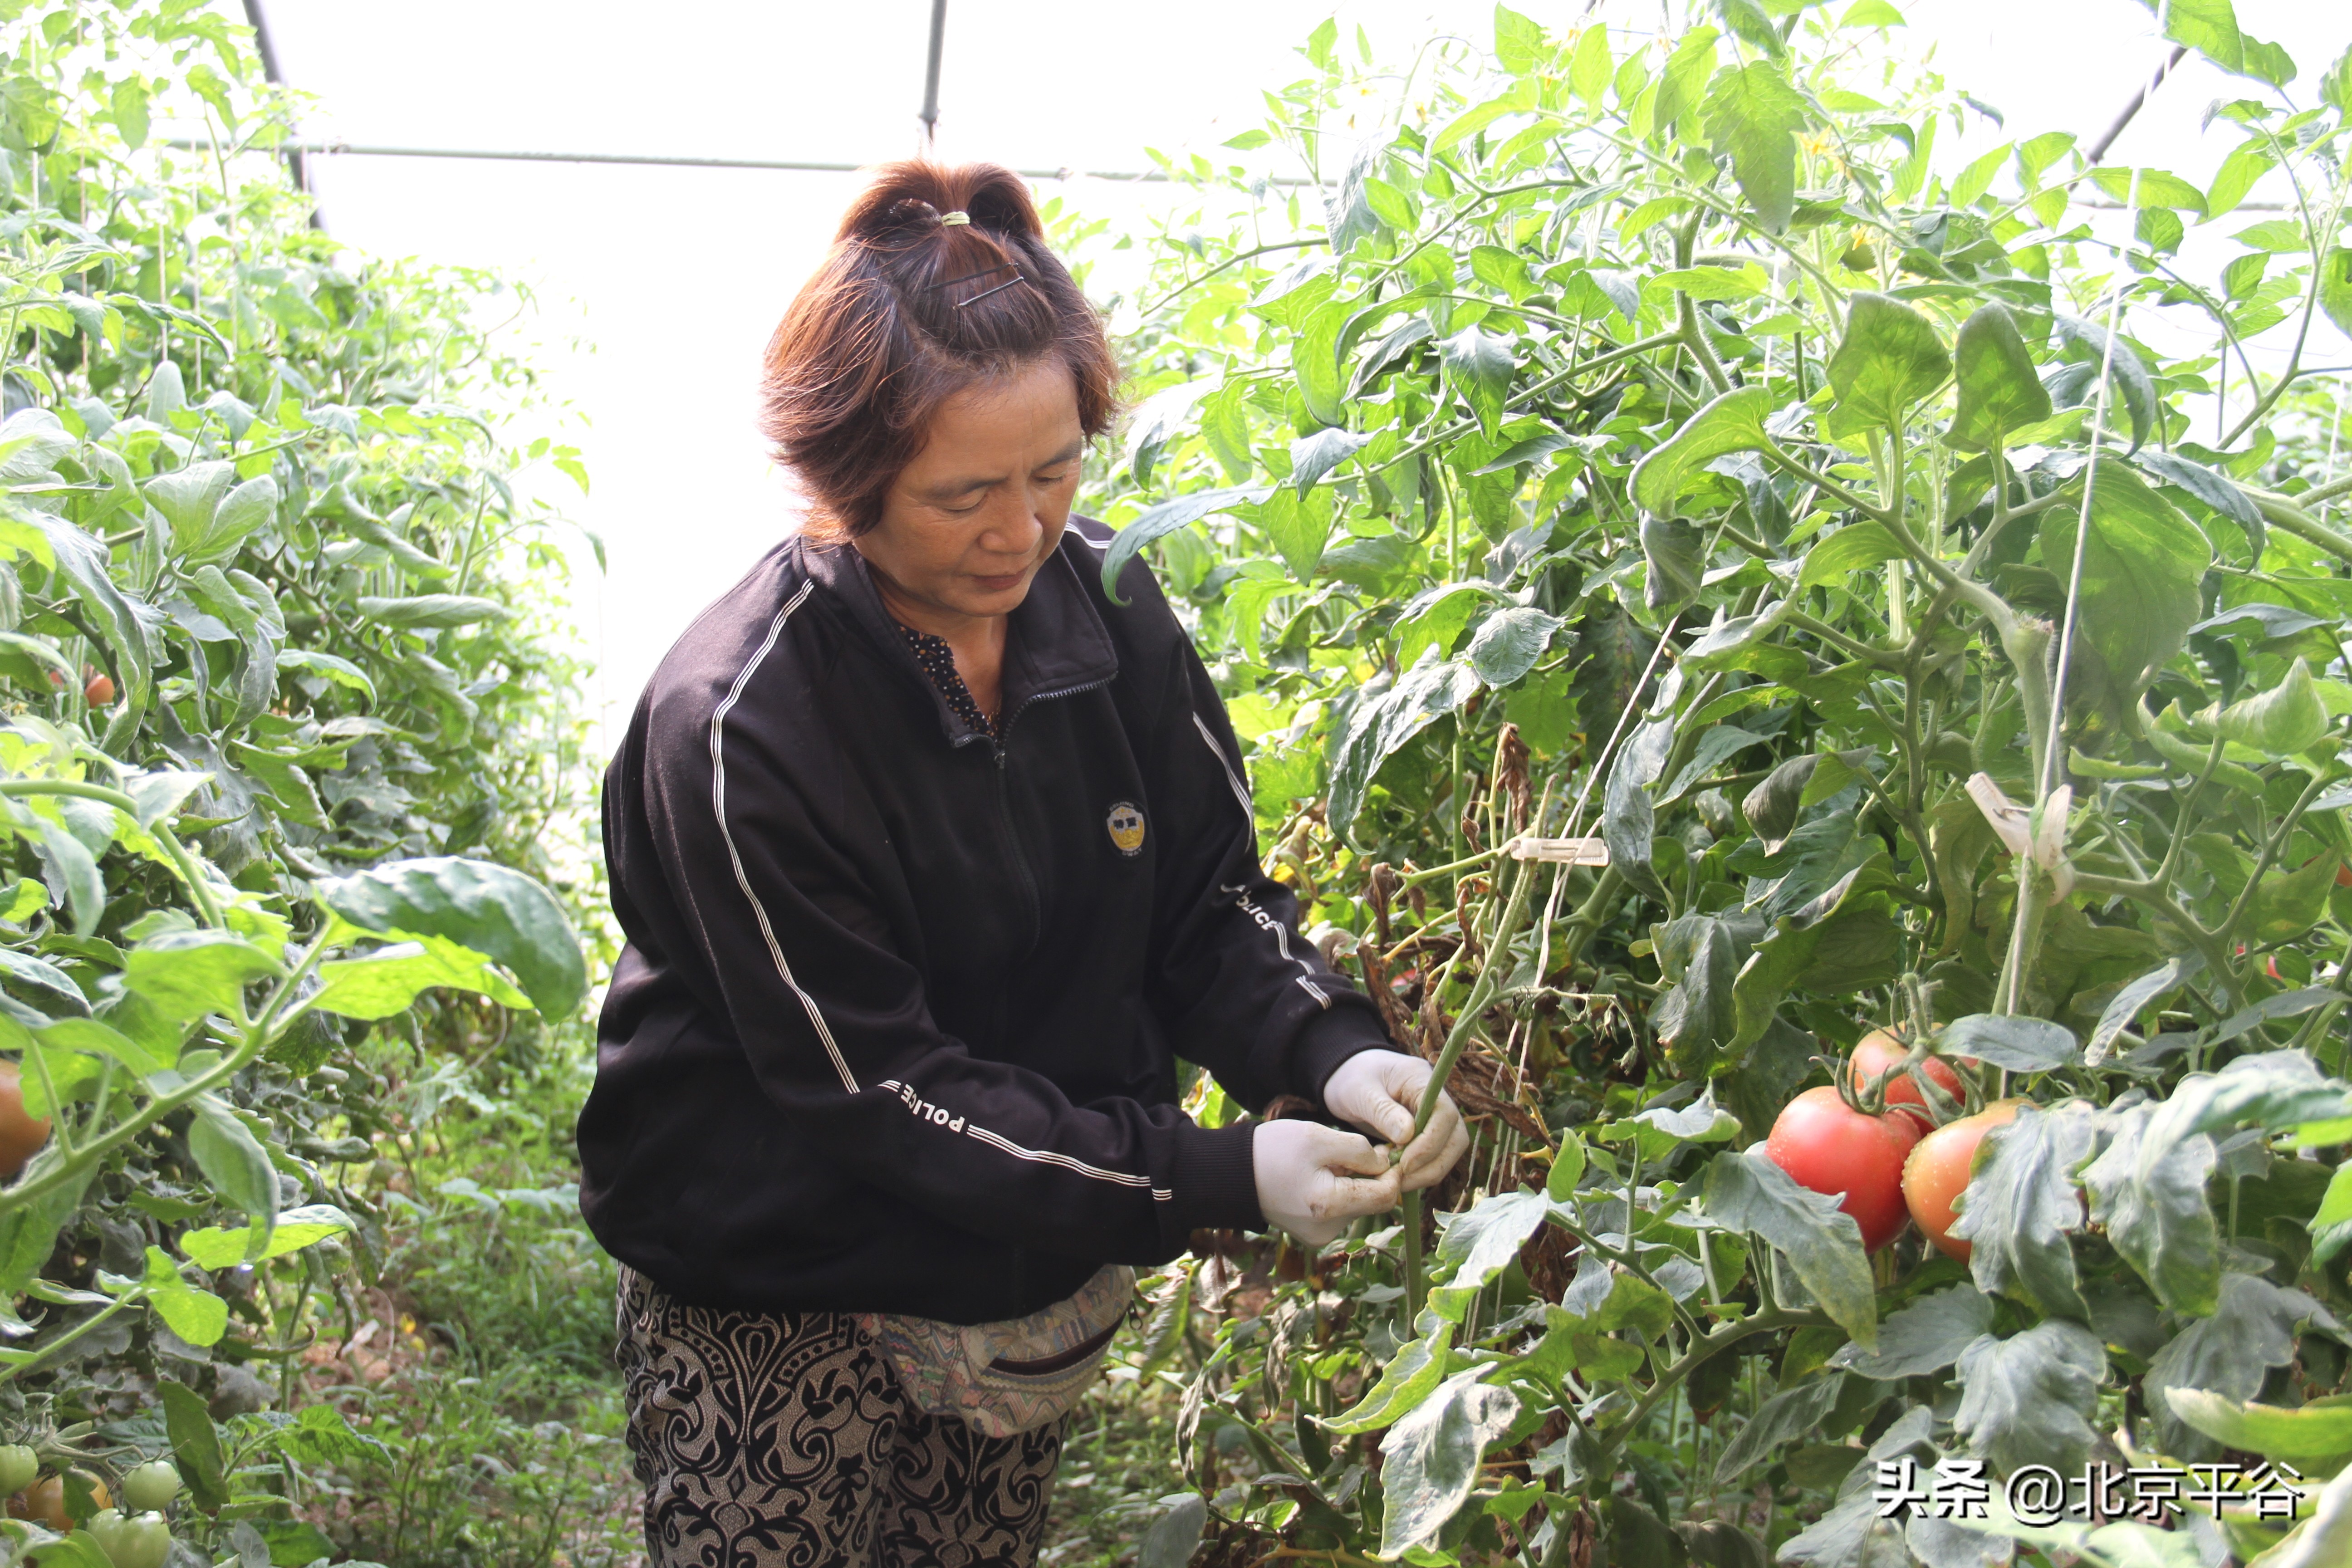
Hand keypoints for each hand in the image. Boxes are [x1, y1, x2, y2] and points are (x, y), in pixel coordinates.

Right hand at [1252, 1120, 1400, 1246]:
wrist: (1232, 1175)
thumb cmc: (1273, 1151)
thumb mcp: (1318, 1138)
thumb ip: (1358, 1150)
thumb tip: (1385, 1164)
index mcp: (1330, 1206)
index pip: (1385, 1196)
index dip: (1393, 1172)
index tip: (1386, 1150)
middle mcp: (1328, 1230)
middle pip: (1371, 1201)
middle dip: (1369, 1175)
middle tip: (1350, 1150)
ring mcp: (1319, 1235)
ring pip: (1355, 1205)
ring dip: (1351, 1182)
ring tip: (1323, 1163)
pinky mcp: (1312, 1234)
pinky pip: (1339, 1210)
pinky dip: (1336, 1191)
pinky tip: (1315, 1177)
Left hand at [1322, 1049, 1469, 1193]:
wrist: (1347, 1078)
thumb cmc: (1351, 1079)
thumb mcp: (1360, 1092)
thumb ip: (1383, 1112)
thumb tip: (1407, 1136)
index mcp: (1421, 1079)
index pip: (1444, 1114)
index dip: (1430, 1143)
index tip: (1405, 1163)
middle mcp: (1437, 1098)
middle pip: (1455, 1136)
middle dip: (1432, 1164)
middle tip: (1402, 1180)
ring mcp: (1435, 1116)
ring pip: (1449, 1150)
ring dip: (1428, 1172)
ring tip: (1398, 1181)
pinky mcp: (1428, 1132)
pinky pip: (1436, 1156)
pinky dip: (1421, 1171)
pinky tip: (1398, 1177)